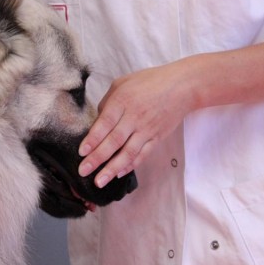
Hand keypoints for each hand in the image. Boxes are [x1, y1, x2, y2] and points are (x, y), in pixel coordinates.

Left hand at [78, 60, 197, 187]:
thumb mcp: (122, 84)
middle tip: (83, 171)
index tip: (81, 152)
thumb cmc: (149, 82)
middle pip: (113, 141)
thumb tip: (97, 122)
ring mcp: (146, 129)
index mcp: (122, 101)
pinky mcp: (156, 137)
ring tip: (99, 181)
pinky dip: (130, 165)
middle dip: (97, 158)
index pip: (104, 123)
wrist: (182, 87)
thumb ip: (107, 103)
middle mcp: (134, 117)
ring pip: (128, 152)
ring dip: (112, 168)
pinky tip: (119, 173)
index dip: (93, 139)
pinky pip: (142, 154)